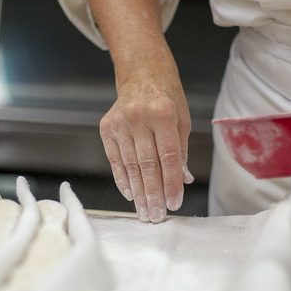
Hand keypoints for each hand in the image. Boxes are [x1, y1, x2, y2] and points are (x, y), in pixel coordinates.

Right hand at [99, 70, 193, 222]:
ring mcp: (120, 122)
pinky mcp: (107, 127)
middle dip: (153, 194)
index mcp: (164, 113)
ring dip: (138, 192)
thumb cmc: (167, 98)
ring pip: (130, 165)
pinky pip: (115, 160)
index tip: (174, 203)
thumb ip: (181, 151)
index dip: (171, 183)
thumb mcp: (183, 120)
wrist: (142, 74)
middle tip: (157, 216)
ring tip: (144, 212)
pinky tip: (130, 195)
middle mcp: (140, 117)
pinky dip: (123, 179)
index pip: (169, 156)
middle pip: (147, 164)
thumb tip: (183, 180)